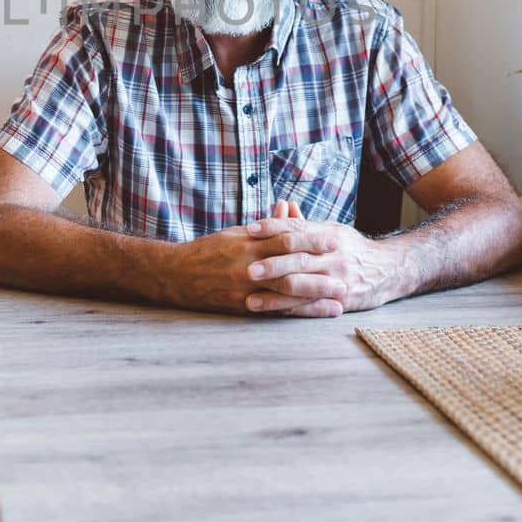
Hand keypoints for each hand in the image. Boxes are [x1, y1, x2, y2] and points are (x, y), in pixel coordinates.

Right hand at [164, 222, 346, 316]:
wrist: (176, 276)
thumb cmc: (209, 251)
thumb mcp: (236, 233)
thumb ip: (266, 225)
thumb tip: (288, 207)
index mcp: (248, 242)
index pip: (287, 236)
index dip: (313, 238)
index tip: (334, 239)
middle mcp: (249, 264)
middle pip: (292, 264)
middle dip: (321, 267)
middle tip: (345, 269)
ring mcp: (246, 287)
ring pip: (287, 290)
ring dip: (316, 294)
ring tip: (339, 296)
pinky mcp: (242, 307)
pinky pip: (275, 310)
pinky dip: (298, 312)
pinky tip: (315, 313)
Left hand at [244, 216, 399, 313]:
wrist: (389, 269)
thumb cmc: (352, 248)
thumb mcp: (332, 231)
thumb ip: (305, 224)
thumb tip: (283, 205)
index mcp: (327, 235)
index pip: (296, 229)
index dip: (272, 228)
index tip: (249, 230)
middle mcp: (332, 255)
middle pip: (298, 258)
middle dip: (271, 264)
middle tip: (246, 269)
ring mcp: (337, 279)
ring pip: (302, 286)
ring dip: (274, 295)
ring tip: (249, 298)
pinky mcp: (341, 300)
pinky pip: (312, 306)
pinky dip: (289, 309)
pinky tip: (271, 312)